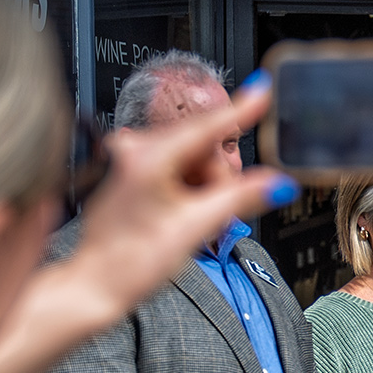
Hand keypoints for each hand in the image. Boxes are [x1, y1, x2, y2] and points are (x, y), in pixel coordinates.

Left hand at [63, 78, 292, 320]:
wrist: (95, 284)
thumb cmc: (132, 261)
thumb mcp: (194, 229)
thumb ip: (239, 199)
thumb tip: (277, 183)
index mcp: (149, 158)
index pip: (207, 127)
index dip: (240, 110)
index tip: (262, 88)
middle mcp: (136, 151)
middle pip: (203, 148)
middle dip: (217, 180)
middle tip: (213, 215)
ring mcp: (132, 161)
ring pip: (192, 161)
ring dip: (204, 188)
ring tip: (192, 221)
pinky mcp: (132, 174)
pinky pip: (177, 170)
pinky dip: (189, 191)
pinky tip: (181, 215)